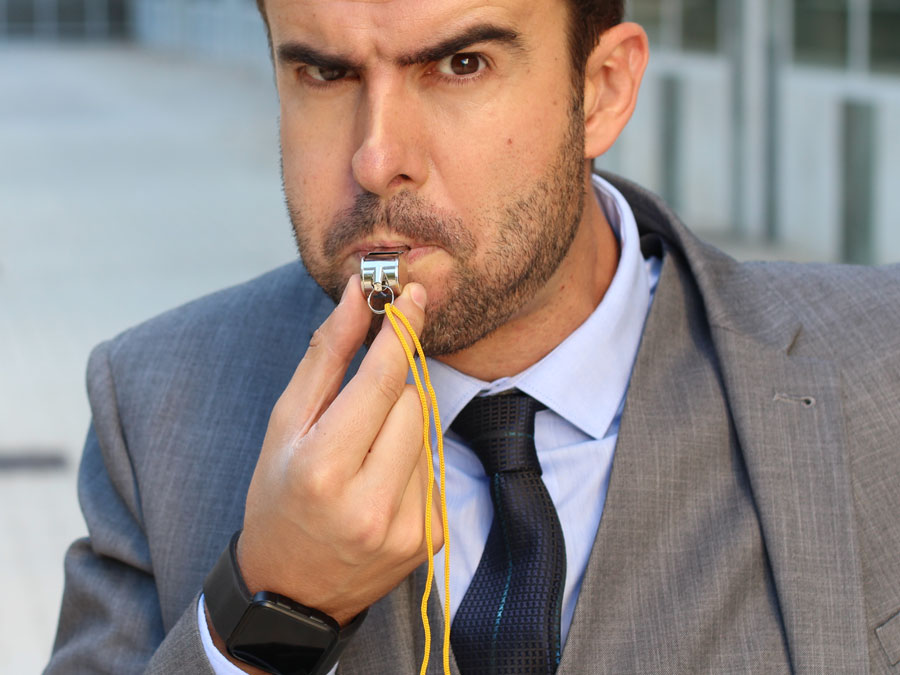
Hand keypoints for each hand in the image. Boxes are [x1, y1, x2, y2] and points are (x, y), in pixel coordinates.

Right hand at [238, 276, 442, 625]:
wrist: (291, 589)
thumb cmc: (279, 497)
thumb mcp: (286, 425)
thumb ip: (327, 357)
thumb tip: (358, 297)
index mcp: (323, 470)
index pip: (379, 382)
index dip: (400, 333)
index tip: (415, 295)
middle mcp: (369, 504)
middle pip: (410, 401)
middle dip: (388, 392)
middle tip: (354, 417)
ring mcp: (406, 526)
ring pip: (426, 430)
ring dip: (400, 429)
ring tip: (362, 461)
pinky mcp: (430, 537)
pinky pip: (435, 465)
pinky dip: (412, 461)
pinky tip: (381, 485)